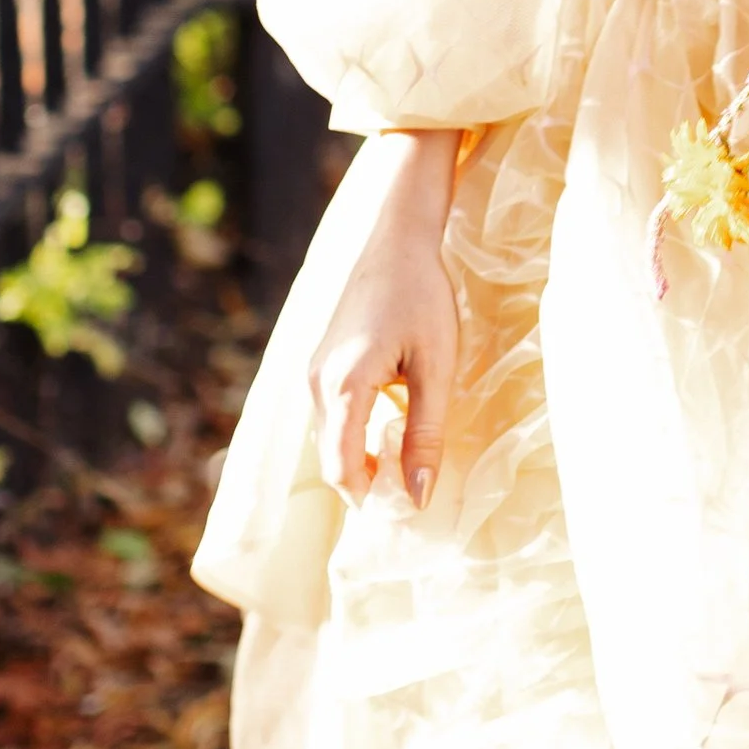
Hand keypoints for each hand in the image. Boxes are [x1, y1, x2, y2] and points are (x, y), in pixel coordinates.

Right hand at [308, 131, 462, 506]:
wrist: (396, 240)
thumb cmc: (423, 298)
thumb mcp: (437, 368)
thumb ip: (426, 434)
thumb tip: (418, 496)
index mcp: (343, 387)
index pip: (341, 469)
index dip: (370, 497)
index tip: (407, 508)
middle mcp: (315, 384)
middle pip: (332, 459)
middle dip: (367, 482)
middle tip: (413, 487)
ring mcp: (311, 372)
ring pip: (330, 438)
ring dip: (361, 456)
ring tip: (407, 455)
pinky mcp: (318, 362)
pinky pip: (331, 415)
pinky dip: (355, 432)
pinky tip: (391, 423)